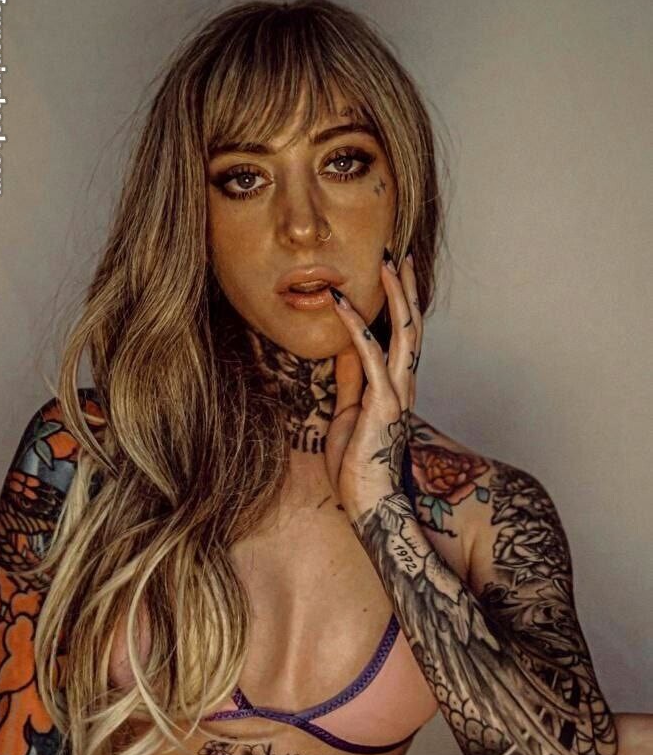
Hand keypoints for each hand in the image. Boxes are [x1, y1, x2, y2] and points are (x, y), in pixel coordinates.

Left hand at [325, 249, 423, 518]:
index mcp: (395, 386)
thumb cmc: (357, 465)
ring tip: (386, 261)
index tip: (395, 270)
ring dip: (394, 294)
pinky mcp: (382, 405)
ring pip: (404, 333)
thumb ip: (350, 379)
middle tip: (398, 251)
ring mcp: (396, 394)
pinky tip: (341, 301)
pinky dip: (355, 325)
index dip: (401, 301)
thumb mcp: (348, 412)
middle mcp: (403, 385)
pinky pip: (370, 355)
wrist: (370, 502)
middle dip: (405, 287)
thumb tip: (347, 347)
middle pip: (412, 325)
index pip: (403, 335)